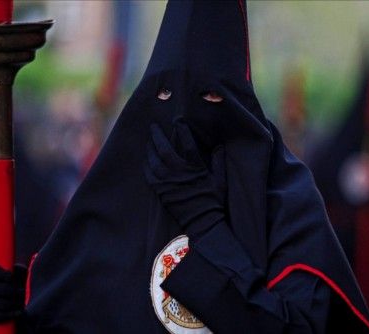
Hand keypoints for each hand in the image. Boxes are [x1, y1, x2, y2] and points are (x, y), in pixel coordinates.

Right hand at [0, 262, 26, 323]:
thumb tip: (16, 270)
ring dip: (11, 303)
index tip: (11, 278)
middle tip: (22, 292)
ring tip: (20, 303)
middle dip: (10, 291)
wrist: (6, 310)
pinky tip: (18, 312)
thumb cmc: (14, 287)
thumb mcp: (18, 276)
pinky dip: (8, 314)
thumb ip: (18, 271)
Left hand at [144, 121, 225, 237]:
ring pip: (155, 162)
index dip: (182, 130)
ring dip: (150, 149)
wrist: (203, 223)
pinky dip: (147, 166)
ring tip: (148, 141)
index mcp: (195, 168)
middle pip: (165, 150)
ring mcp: (168, 184)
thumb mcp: (221, 181)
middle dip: (158, 136)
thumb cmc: (214, 202)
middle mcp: (180, 174)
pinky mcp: (162, 193)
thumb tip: (220, 145)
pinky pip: (150, 176)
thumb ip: (219, 162)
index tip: (178, 120)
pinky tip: (146, 160)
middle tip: (153, 126)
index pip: (188, 144)